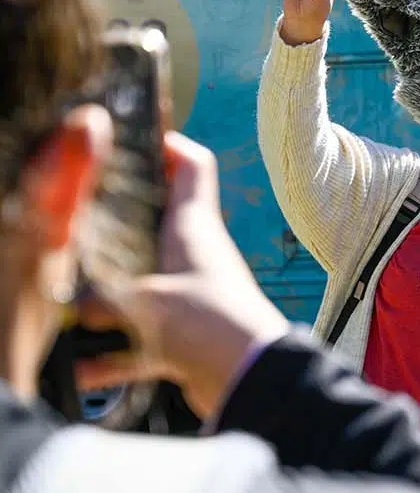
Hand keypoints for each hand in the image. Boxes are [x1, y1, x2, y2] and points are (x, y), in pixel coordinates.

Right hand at [73, 133, 290, 418]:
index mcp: (194, 227)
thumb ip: (104, 301)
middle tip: (77, 229)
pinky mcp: (186, 335)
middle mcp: (194, 254)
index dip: (167, 147)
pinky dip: (112, 358)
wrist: (251, 375)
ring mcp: (190, 294)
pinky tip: (82, 372)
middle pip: (155, 224)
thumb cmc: (213, 324)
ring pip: (142, 283)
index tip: (137, 142)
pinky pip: (140, 341)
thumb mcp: (148, 302)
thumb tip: (75, 307)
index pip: (191, 167)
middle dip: (116, 226)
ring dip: (108, 300)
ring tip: (70, 309)